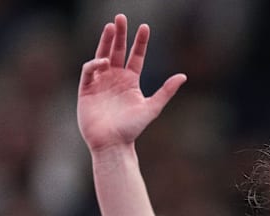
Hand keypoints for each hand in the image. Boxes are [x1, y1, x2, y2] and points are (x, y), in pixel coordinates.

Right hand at [77, 14, 185, 151]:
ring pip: (102, 55)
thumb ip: (166, 91)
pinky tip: (104, 61)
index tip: (145, 27)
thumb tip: (183, 76)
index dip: (140, 42)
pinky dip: (95, 63)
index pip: (136, 56)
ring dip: (105, 41)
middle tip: (121, 17)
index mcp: (131, 81)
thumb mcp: (152, 108)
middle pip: (117, 50)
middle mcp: (116, 78)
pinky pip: (89, 70)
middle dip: (119, 34)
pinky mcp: (86, 88)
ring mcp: (101, 82)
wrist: (112, 143)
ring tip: (110, 26)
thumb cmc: (132, 129)